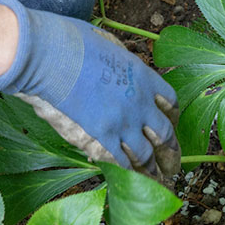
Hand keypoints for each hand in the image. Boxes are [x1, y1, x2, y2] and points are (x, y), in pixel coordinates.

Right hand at [0, 0, 180, 181]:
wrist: (50, 56)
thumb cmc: (72, 43)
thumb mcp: (107, 44)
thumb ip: (117, 61)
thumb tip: (114, 63)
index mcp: (144, 76)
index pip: (169, 101)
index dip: (171, 116)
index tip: (170, 124)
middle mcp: (141, 102)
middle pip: (165, 133)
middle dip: (171, 152)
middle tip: (173, 165)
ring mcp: (123, 122)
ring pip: (146, 154)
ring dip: (153, 171)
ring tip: (158, 182)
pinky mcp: (101, 137)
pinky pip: (121, 161)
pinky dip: (127, 173)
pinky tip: (129, 181)